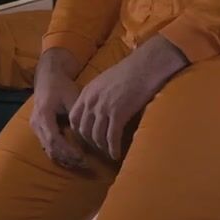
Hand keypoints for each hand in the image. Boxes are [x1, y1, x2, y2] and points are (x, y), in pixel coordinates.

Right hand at [29, 48, 89, 170]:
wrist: (48, 77)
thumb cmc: (61, 86)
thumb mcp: (72, 98)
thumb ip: (77, 116)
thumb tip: (87, 134)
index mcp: (43, 115)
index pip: (55, 139)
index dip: (68, 150)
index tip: (83, 156)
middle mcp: (36, 124)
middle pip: (51, 148)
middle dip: (68, 158)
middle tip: (85, 163)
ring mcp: (36, 128)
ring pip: (48, 150)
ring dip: (64, 158)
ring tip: (80, 162)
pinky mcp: (39, 130)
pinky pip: (48, 147)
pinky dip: (60, 154)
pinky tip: (73, 158)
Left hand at [67, 36, 188, 160]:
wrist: (146, 65)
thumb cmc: (131, 71)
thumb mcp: (106, 80)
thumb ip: (98, 94)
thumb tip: (99, 108)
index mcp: (87, 92)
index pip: (74, 118)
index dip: (79, 131)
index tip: (87, 137)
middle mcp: (92, 101)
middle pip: (83, 130)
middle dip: (90, 142)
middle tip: (99, 148)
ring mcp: (104, 108)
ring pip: (96, 136)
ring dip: (102, 147)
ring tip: (109, 152)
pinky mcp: (118, 114)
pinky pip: (112, 138)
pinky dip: (113, 149)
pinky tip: (116, 154)